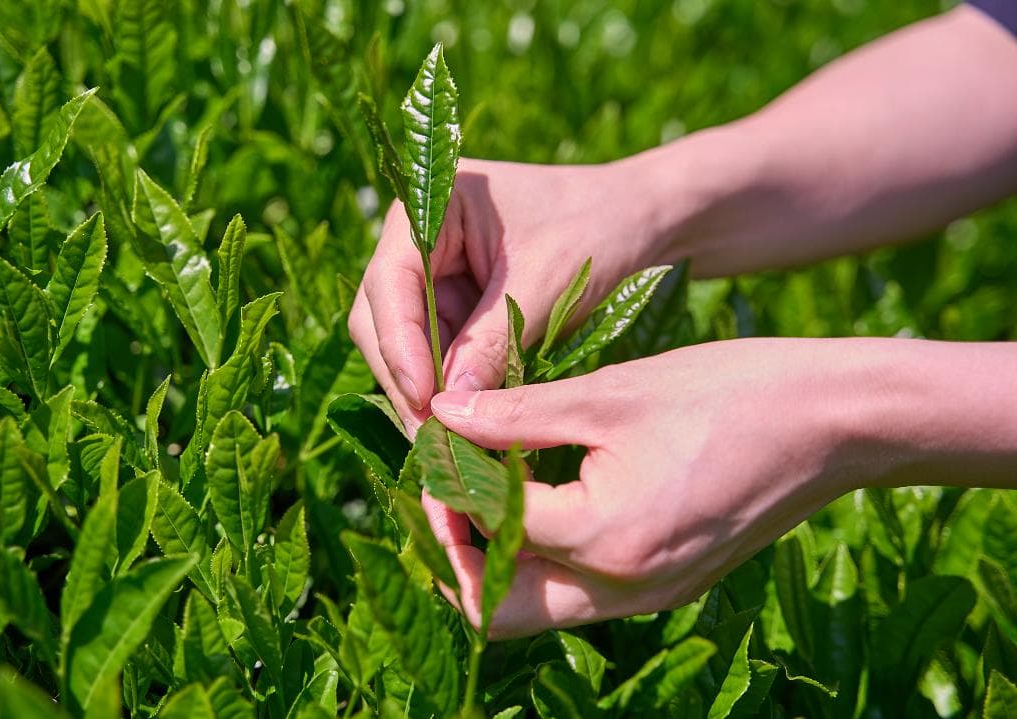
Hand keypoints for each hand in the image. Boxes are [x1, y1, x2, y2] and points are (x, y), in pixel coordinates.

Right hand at [348, 157, 661, 436]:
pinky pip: (437, 354)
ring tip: (452, 443)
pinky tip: (470, 424)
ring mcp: (434, 275)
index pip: (390, 283)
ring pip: (405, 346)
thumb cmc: (599, 229)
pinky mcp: (454, 307)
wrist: (640, 221)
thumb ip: (493, 342)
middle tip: (431, 439)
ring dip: (427, 392)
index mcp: (432, 206)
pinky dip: (451, 389)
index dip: (399, 346)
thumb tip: (447, 407)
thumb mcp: (546, 285)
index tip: (424, 401)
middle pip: (383, 318)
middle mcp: (418, 240)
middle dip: (407, 378)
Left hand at [421, 337, 1014, 638]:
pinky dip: (544, 555)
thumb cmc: (730, 392)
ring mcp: (649, 596)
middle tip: (448, 488)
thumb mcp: (611, 393)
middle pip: (498, 610)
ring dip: (496, 557)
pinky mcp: (665, 584)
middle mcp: (623, 590)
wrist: (834, 420)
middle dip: (456, 553)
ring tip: (486, 485)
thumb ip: (516, 414)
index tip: (435, 444)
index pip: (485, 533)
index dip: (444, 488)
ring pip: (537, 607)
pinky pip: (580, 590)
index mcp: (606, 538)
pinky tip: (541, 492)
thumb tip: (443, 414)